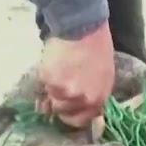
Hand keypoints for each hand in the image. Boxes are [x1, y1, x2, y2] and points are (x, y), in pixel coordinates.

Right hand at [37, 22, 114, 136]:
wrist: (82, 26)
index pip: (81, 120)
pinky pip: (42, 83)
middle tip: (58, 84)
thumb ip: (92, 91)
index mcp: (99, 98)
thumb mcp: (102, 74)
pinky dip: (45, 73)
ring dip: (51, 86)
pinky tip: (53, 60)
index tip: (64, 108)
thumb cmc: (96, 45)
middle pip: (62, 111)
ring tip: (59, 67)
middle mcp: (83, 99)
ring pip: (50, 97)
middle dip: (58, 100)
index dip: (70, 114)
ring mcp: (66, 92)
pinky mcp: (51, 81)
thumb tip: (78, 102)